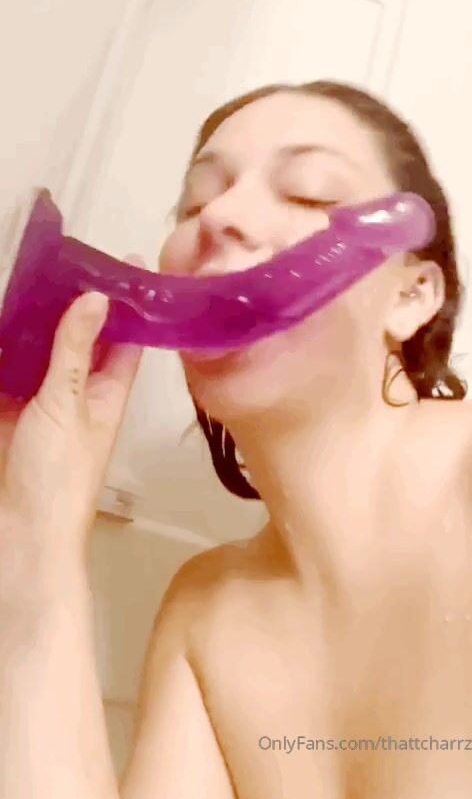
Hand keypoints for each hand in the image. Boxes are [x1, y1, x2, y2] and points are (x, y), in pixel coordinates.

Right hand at [0, 254, 144, 582]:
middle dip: (79, 307)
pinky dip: (11, 354)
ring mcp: (47, 407)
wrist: (23, 537)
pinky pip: (16, 376)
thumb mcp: (66, 405)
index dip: (132, 303)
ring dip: (41, 325)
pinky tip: (4, 327)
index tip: (132, 263)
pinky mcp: (15, 417)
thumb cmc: (57, 475)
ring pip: (48, 356)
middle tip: (66, 261)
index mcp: (110, 394)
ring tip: (32, 282)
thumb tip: (97, 297)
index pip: (128, 339)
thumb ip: (75, 352)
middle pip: (85, 342)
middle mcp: (83, 396)